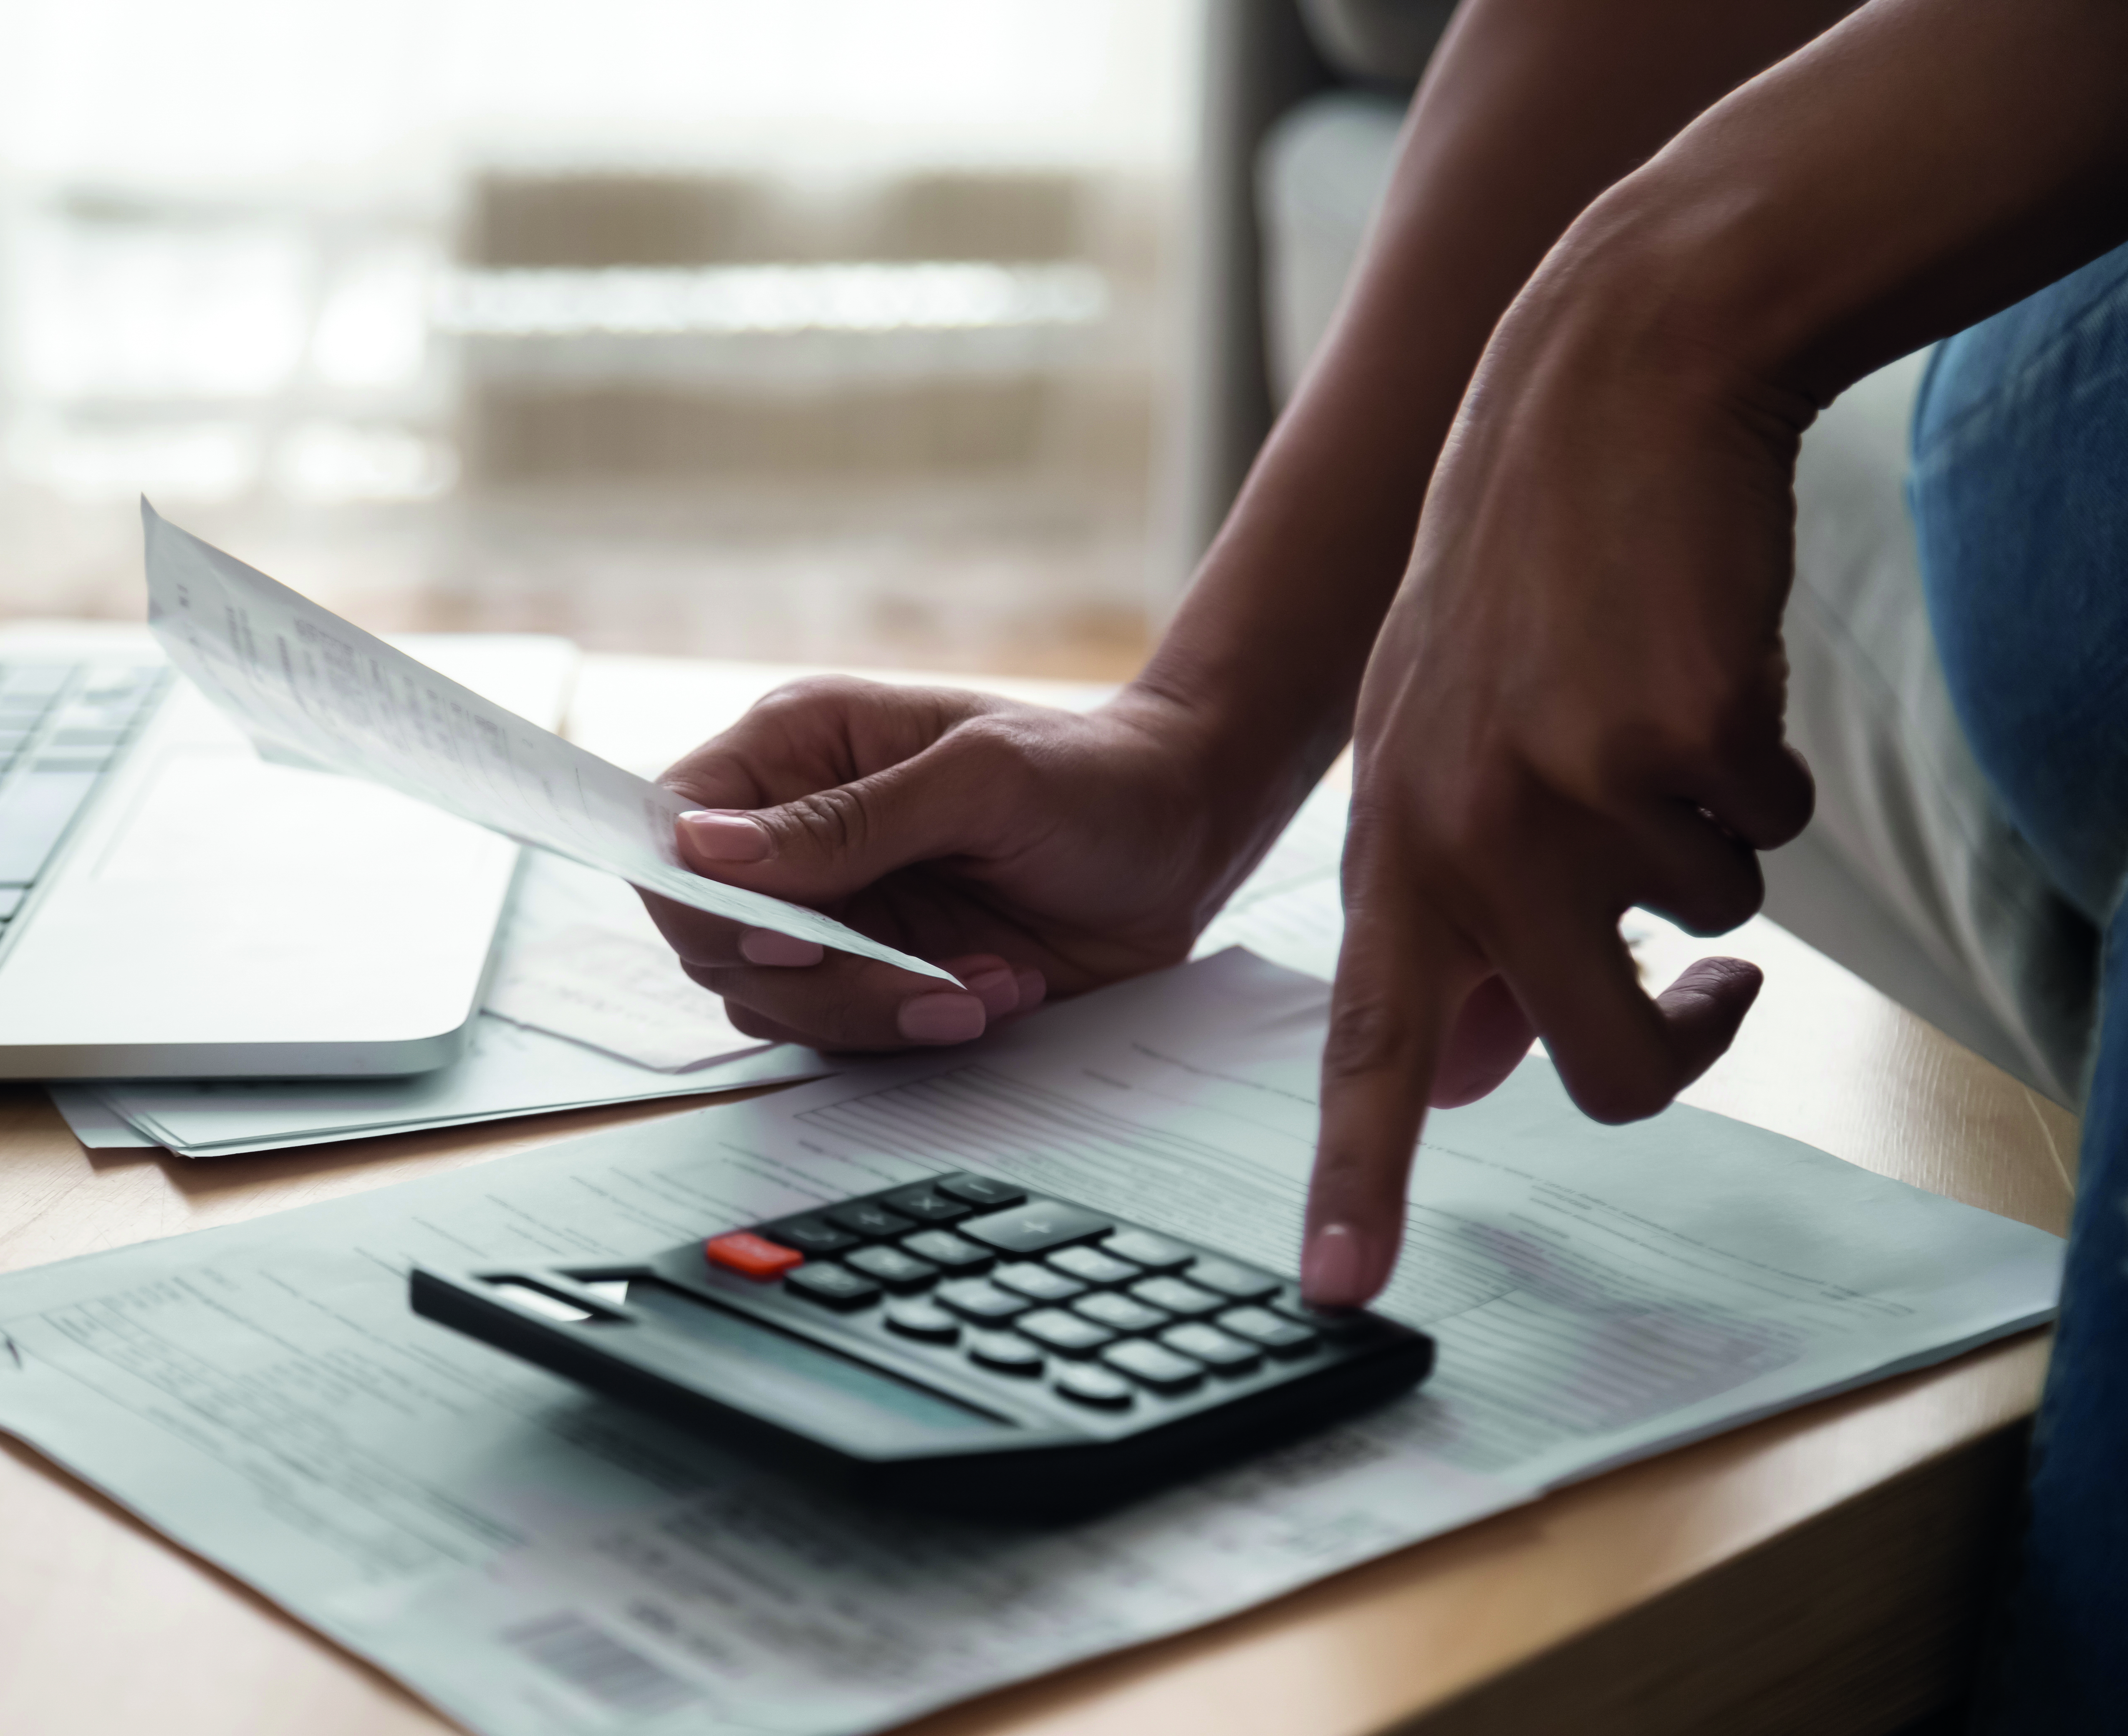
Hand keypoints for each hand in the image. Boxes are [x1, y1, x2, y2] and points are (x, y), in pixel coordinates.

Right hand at [645, 677, 1276, 1049]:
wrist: (1182, 841)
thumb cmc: (1089, 778)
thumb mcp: (980, 777)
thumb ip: (847, 820)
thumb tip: (706, 849)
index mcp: (795, 751)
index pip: (674, 830)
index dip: (700, 899)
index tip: (785, 940)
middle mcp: (793, 837)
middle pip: (710, 936)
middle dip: (816, 979)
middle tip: (917, 978)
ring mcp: (831, 914)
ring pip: (770, 1003)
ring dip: (878, 1012)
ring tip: (987, 981)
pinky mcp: (874, 978)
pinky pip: (844, 1036)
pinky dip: (918, 1030)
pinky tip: (998, 991)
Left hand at [1302, 301, 1814, 1306]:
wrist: (1602, 391)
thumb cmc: (1524, 588)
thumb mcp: (1442, 746)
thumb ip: (1459, 908)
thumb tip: (1494, 1069)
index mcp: (1393, 843)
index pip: (1367, 1046)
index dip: (1357, 1177)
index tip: (1337, 1290)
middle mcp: (1464, 833)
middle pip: (1599, 1066)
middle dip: (1678, 1043)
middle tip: (1715, 986)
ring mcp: (1571, 786)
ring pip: (1707, 932)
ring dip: (1709, 851)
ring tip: (1651, 716)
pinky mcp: (1684, 735)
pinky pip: (1768, 834)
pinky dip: (1758, 773)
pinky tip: (1698, 669)